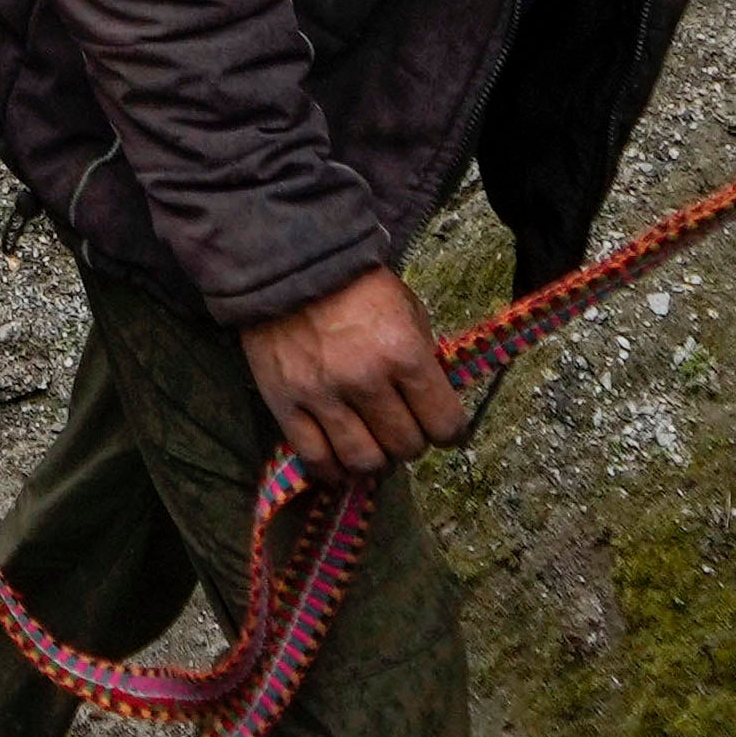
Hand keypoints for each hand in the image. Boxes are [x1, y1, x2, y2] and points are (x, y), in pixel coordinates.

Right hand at [241, 266, 470, 481]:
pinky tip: (340, 465)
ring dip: (376, 460)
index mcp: (404, 353)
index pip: (445, 424)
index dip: (448, 430)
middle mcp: (366, 380)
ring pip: (364, 461)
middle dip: (410, 441)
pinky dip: (332, 471)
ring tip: (372, 445)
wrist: (287, 266)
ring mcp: (323, 396)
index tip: (441, 428)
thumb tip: (433, 404)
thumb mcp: (408, 310)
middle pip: (405, 446)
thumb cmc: (356, 286)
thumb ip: (423, 358)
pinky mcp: (286, 404)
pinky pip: (315, 458)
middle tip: (402, 428)